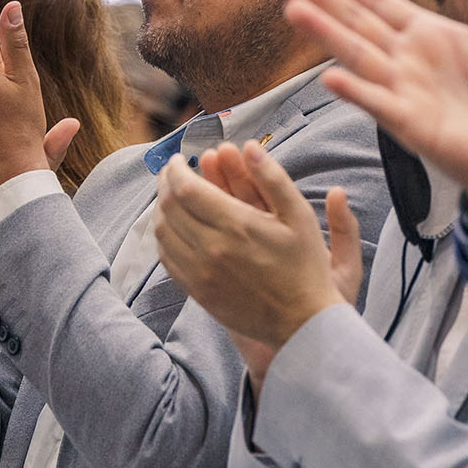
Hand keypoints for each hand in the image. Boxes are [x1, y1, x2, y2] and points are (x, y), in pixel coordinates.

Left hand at [154, 141, 362, 380]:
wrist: (301, 322)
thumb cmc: (305, 265)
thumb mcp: (299, 215)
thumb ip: (272, 177)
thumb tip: (248, 145)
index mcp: (236, 225)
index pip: (185, 188)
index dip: (176, 168)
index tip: (180, 159)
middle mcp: (212, 249)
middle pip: (169, 206)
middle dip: (166, 183)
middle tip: (172, 173)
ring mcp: (201, 273)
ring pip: (163, 232)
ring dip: (162, 208)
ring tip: (172, 197)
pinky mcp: (197, 292)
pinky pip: (167, 259)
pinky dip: (165, 237)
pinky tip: (175, 228)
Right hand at [281, 0, 467, 221]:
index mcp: (427, 37)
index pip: (378, 2)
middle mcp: (409, 63)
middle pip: (357, 24)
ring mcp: (408, 94)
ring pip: (360, 58)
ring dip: (326, 34)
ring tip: (295, 10)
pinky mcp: (418, 128)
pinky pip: (384, 107)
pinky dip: (358, 93)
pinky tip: (331, 79)